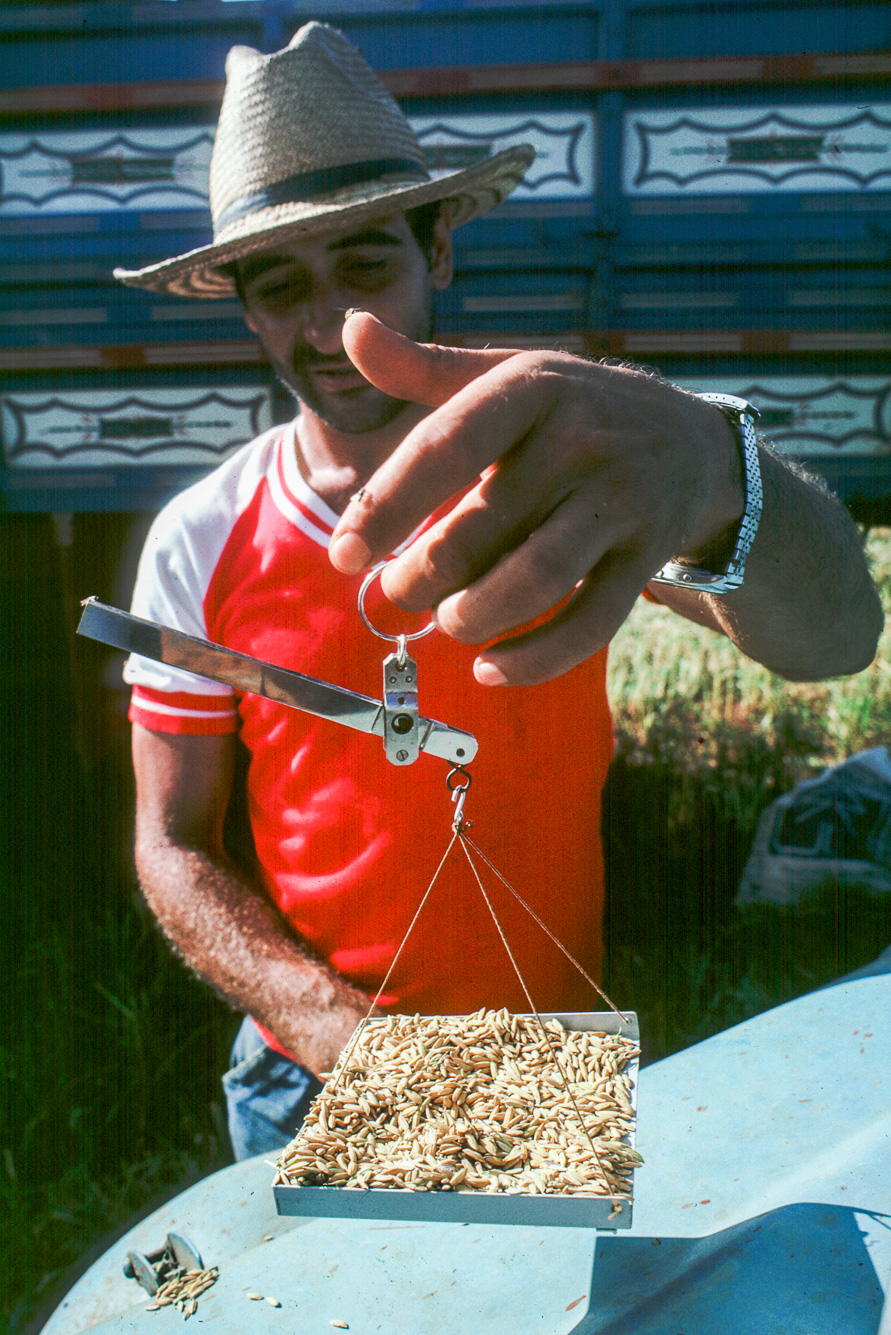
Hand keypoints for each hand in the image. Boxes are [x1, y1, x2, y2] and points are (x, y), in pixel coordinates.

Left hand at [329, 313, 742, 684]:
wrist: (694, 444)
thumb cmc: (572, 412)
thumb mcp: (508, 376)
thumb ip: (425, 367)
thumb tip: (351, 328)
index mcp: (533, 388)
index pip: (444, 447)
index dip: (385, 506)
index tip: (342, 554)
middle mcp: (582, 440)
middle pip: (480, 528)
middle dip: (420, 576)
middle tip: (395, 591)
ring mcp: (621, 502)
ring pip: (534, 581)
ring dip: (472, 617)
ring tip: (446, 620)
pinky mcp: (647, 557)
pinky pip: (590, 624)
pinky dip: (535, 660)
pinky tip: (490, 668)